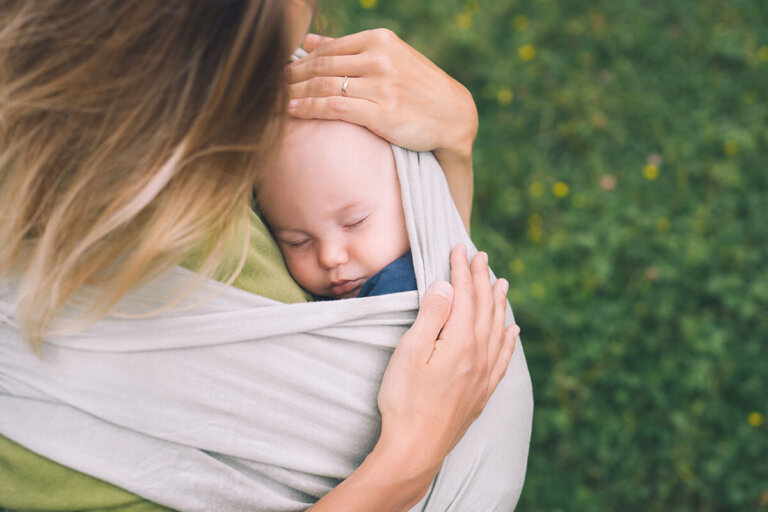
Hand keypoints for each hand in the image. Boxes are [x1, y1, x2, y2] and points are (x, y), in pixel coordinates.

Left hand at [286, 30, 478, 160]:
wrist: (454, 116)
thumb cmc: (419, 89)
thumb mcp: (389, 59)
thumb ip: (348, 49)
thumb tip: (309, 41)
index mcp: (379, 40)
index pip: (326, 50)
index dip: (298, 62)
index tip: (278, 73)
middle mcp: (380, 58)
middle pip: (321, 67)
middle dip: (290, 78)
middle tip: (267, 88)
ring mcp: (382, 84)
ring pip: (324, 86)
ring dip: (294, 93)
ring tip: (273, 101)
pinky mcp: (383, 111)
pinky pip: (335, 108)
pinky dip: (309, 109)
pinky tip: (292, 112)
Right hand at [376, 245, 518, 471]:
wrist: (416, 448)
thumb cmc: (406, 399)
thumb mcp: (410, 351)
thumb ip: (431, 315)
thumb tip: (446, 285)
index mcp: (461, 341)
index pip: (465, 295)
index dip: (462, 270)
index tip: (459, 248)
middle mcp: (480, 355)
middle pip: (485, 307)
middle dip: (483, 279)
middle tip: (482, 257)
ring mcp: (484, 375)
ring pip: (498, 329)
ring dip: (499, 303)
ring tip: (502, 283)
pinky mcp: (482, 392)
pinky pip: (504, 358)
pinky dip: (510, 339)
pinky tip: (513, 331)